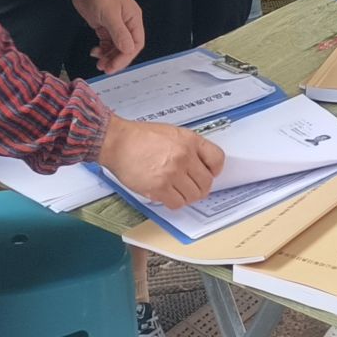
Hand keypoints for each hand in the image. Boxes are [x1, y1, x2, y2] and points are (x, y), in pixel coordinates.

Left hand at [69, 0, 144, 73]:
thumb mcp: (109, 14)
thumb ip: (119, 33)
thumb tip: (129, 50)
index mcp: (133, 18)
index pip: (136, 43)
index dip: (126, 57)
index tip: (113, 66)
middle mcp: (127, 23)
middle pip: (126, 47)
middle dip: (116, 59)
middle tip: (104, 68)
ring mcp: (115, 25)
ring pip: (116, 47)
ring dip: (109, 56)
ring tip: (98, 63)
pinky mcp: (104, 25)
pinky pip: (107, 43)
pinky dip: (102, 50)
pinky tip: (94, 52)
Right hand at [99, 115, 222, 208]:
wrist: (119, 142)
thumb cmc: (141, 137)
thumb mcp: (173, 133)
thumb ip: (189, 147)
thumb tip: (201, 165)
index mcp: (190, 140)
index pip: (217, 159)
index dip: (214, 170)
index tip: (209, 173)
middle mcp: (184, 157)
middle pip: (206, 182)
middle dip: (200, 187)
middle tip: (191, 187)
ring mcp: (172, 173)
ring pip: (193, 196)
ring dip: (187, 196)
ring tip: (177, 191)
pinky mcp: (159, 188)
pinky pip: (177, 203)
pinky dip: (174, 202)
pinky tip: (167, 195)